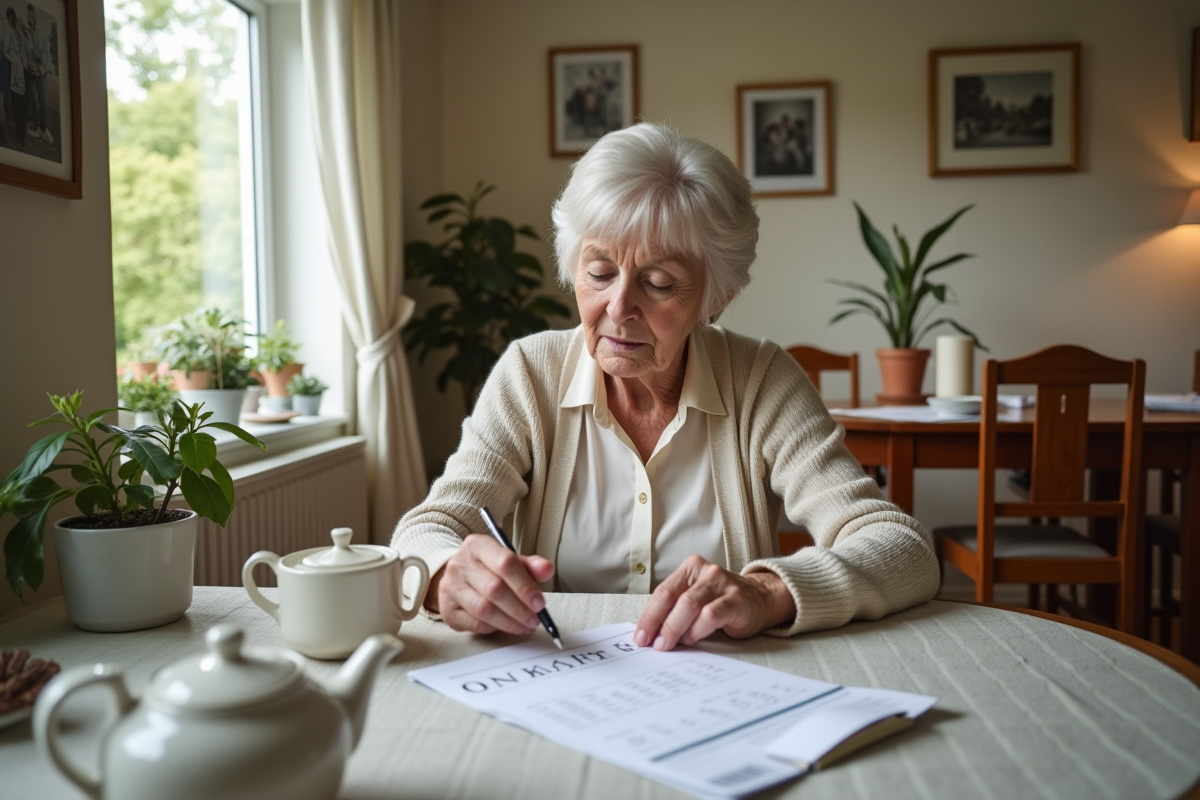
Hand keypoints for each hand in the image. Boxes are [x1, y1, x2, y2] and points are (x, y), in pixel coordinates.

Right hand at [426, 534, 554, 635]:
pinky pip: (474, 623)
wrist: (459, 576)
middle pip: (494, 589)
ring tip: (525, 626)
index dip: (525, 586)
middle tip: (535, 619)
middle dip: (519, 608)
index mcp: (478, 545)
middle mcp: (460, 564)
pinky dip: (494, 628)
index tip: (539, 602)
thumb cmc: (488, 569)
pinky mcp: (447, 609)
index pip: (505, 563)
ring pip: (484, 609)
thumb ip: (531, 566)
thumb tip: (547, 569)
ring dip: (510, 622)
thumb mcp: (511, 561)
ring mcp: (450, 587)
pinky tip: (505, 626)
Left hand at [634, 556, 795, 650]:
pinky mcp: (735, 599)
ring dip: (676, 629)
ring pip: (689, 605)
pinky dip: (697, 630)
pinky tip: (693, 638)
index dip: (648, 616)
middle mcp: (705, 571)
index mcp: (690, 568)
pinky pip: (710, 615)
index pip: (662, 592)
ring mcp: (721, 583)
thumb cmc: (721, 602)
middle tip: (654, 644)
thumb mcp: (695, 598)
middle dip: (659, 624)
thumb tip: (650, 633)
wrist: (760, 599)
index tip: (641, 637)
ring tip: (671, 643)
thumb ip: (674, 609)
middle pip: (673, 598)